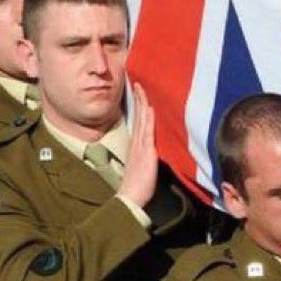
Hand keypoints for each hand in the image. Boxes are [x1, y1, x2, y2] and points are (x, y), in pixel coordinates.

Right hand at [117, 84, 157, 208]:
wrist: (130, 197)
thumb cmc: (137, 186)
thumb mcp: (142, 167)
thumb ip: (145, 156)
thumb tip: (150, 150)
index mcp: (136, 145)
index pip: (138, 121)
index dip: (139, 107)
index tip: (138, 93)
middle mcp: (137, 143)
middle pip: (139, 116)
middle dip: (139, 99)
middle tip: (138, 83)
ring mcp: (141, 146)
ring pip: (142, 120)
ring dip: (143, 103)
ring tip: (142, 88)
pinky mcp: (146, 152)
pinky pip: (148, 132)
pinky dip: (149, 119)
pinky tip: (150, 108)